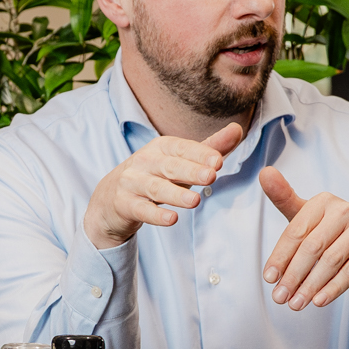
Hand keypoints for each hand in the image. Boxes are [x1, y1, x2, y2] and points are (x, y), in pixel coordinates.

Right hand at [83, 123, 242, 249]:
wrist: (111, 198)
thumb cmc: (156, 175)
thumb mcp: (182, 161)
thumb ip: (210, 147)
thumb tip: (237, 129)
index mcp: (161, 147)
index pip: (182, 148)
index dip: (199, 153)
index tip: (218, 160)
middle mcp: (145, 161)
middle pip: (170, 166)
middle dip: (190, 171)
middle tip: (211, 176)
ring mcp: (132, 182)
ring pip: (155, 188)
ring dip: (175, 194)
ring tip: (195, 201)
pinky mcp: (124, 204)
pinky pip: (141, 209)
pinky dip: (155, 215)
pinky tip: (171, 219)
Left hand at [260, 168, 348, 309]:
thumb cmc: (335, 229)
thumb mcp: (310, 216)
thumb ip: (285, 198)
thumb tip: (265, 172)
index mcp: (323, 202)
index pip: (296, 231)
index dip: (280, 256)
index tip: (269, 278)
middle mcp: (344, 210)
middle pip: (312, 247)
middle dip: (294, 275)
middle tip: (280, 298)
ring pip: (331, 260)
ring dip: (311, 285)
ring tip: (296, 304)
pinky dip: (334, 287)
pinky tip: (320, 301)